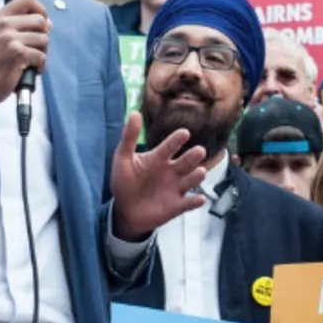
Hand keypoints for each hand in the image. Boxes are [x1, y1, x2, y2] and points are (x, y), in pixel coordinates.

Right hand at [0, 0, 49, 116]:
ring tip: (32, 61)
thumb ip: (17, 26)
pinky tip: (31, 70)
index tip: (42, 22)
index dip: (40, 9)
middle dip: (44, 36)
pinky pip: (42, 56)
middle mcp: (4, 24)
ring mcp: (10, 38)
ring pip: (44, 39)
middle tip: (36, 49)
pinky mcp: (18, 54)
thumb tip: (47, 23)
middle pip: (40, 20)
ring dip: (43, 52)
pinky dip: (40, 66)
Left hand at [109, 112, 208, 239]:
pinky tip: (200, 199)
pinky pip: (189, 203)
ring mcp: (176, 188)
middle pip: (186, 162)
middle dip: (193, 157)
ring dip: (197, 176)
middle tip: (199, 151)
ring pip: (191, 180)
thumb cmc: (124, 182)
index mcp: (159, 158)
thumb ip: (129, 138)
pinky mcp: (177, 206)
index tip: (184, 133)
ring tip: (200, 172)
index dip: (176, 140)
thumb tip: (134, 112)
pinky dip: (195, 201)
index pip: (169, 146)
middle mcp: (172, 171)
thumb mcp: (122, 159)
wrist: (125, 210)